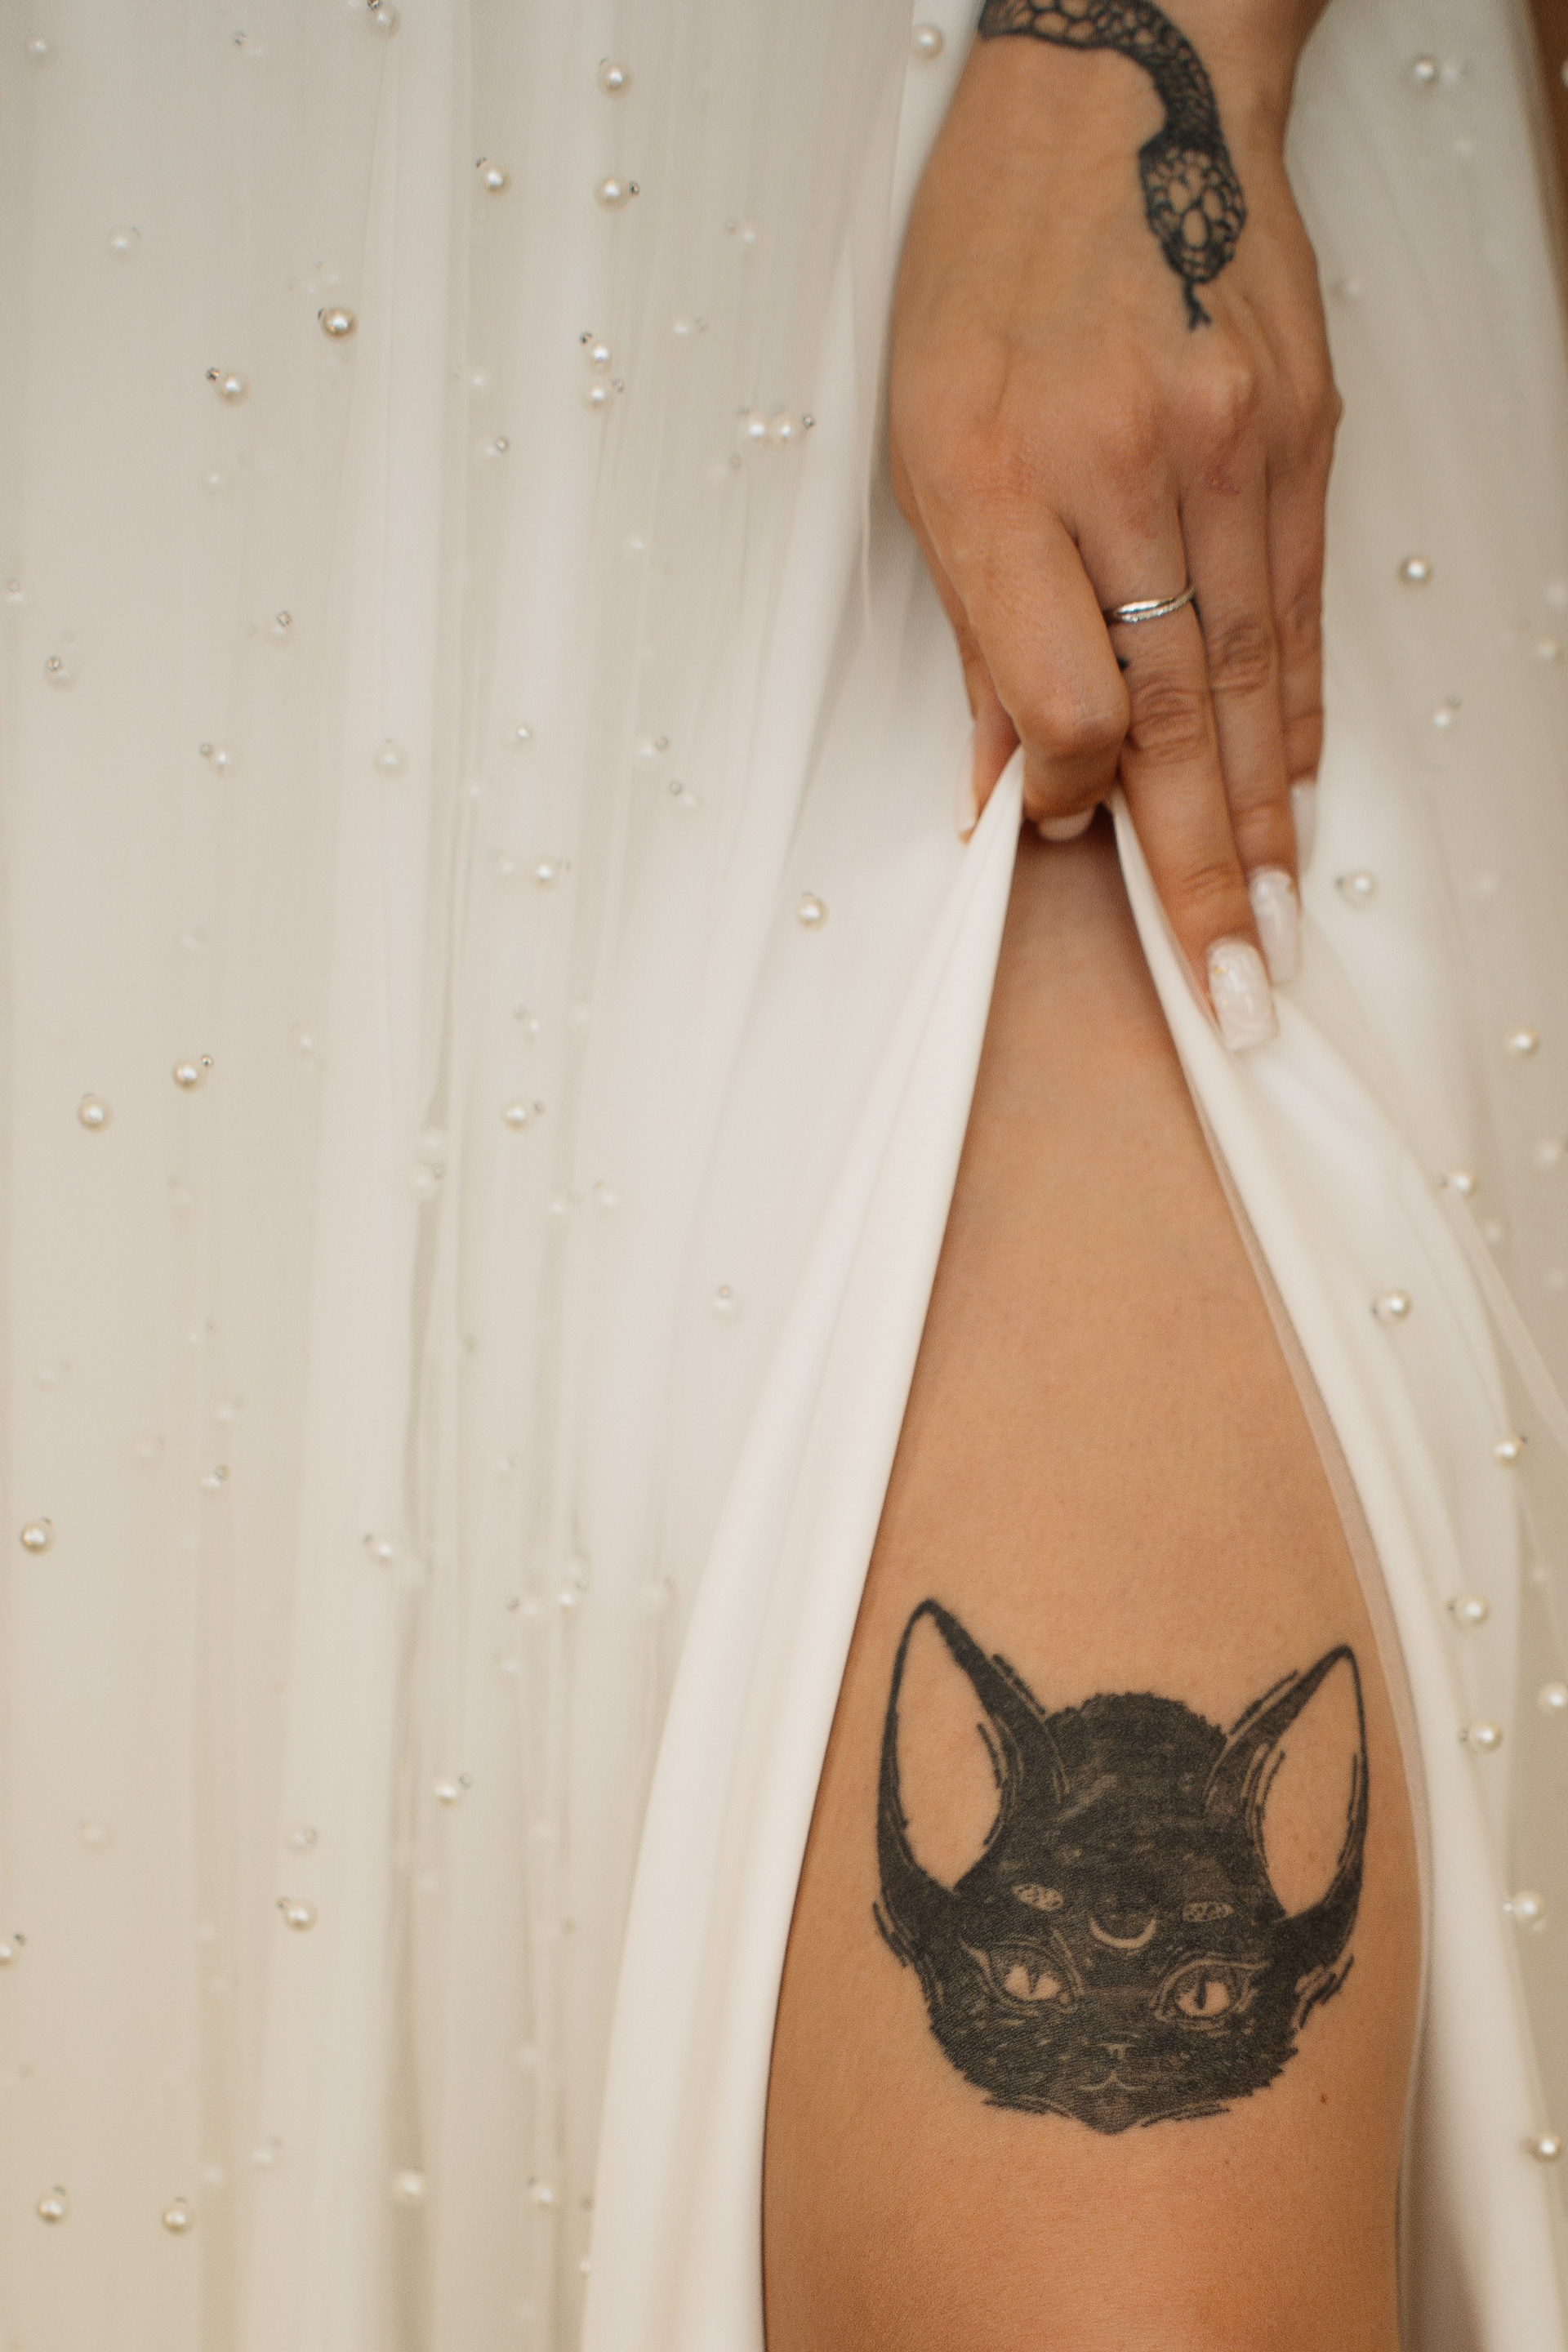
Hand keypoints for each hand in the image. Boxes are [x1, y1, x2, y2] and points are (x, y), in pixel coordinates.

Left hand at [889, 10, 1337, 1045]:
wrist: (1124, 93)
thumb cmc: (993, 262)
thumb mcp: (924, 432)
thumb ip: (975, 617)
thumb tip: (1010, 773)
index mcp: (993, 470)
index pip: (1061, 691)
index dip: (1074, 791)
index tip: (1073, 846)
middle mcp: (1119, 463)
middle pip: (1174, 709)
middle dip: (1198, 868)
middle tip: (1232, 990)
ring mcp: (1229, 445)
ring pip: (1249, 674)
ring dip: (1258, 816)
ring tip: (1268, 926)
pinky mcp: (1301, 432)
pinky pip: (1298, 604)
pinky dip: (1298, 710)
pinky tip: (1298, 791)